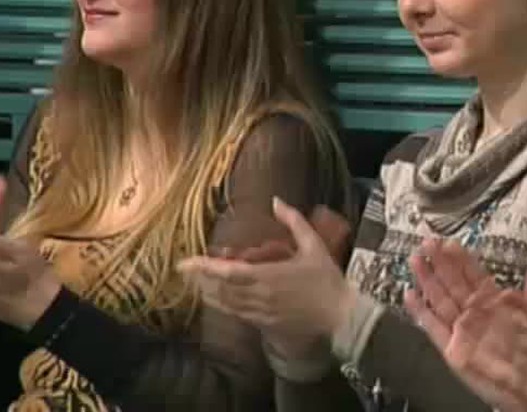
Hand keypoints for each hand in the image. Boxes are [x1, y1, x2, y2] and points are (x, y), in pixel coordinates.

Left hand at [178, 200, 353, 345]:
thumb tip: (276, 201)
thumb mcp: (313, 245)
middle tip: (187, 272)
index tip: (185, 263)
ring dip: (210, 294)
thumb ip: (294, 221)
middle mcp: (258, 295)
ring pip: (227, 304)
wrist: (340, 316)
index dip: (204, 268)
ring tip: (197, 285)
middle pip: (221, 290)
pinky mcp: (265, 324)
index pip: (228, 271)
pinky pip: (238, 315)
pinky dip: (225, 306)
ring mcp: (260, 312)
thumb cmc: (327, 279)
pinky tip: (220, 301)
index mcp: (268, 275)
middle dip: (202, 281)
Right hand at [404, 238, 493, 347]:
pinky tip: (409, 295)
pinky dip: (421, 312)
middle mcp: (476, 314)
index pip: (473, 274)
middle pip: (453, 283)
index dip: (461, 258)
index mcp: (495, 302)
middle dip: (439, 263)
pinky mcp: (454, 350)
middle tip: (426, 242)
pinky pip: (434, 328)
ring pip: (441, 300)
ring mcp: (463, 330)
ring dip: (427, 280)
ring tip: (415, 260)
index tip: (448, 241)